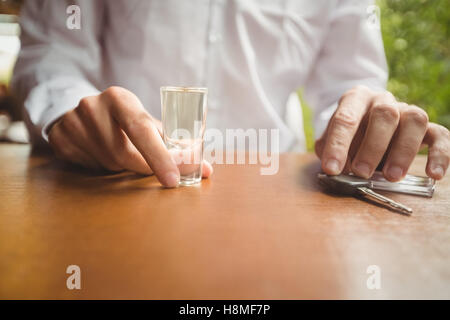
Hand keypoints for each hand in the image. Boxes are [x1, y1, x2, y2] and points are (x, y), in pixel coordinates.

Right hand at [48, 86, 212, 186]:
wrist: (80, 112)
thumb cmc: (124, 121)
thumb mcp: (145, 122)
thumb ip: (173, 144)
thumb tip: (204, 170)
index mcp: (119, 98)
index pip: (142, 129)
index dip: (160, 156)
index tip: (175, 179)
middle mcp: (93, 107)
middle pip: (125, 153)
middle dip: (147, 168)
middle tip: (162, 175)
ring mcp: (73, 123)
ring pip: (109, 164)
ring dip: (125, 168)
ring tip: (125, 155)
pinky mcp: (60, 139)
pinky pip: (90, 168)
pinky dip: (104, 169)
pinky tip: (104, 156)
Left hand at [315, 85, 449, 180]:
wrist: (366, 123)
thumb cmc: (348, 133)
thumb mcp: (330, 139)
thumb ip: (329, 151)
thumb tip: (335, 169)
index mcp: (356, 99)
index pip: (346, 118)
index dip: (338, 144)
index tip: (331, 169)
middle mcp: (383, 101)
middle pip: (384, 115)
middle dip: (372, 146)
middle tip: (361, 172)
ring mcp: (407, 111)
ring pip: (415, 121)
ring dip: (404, 151)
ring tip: (391, 176)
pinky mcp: (427, 127)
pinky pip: (441, 135)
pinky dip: (440, 155)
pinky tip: (434, 174)